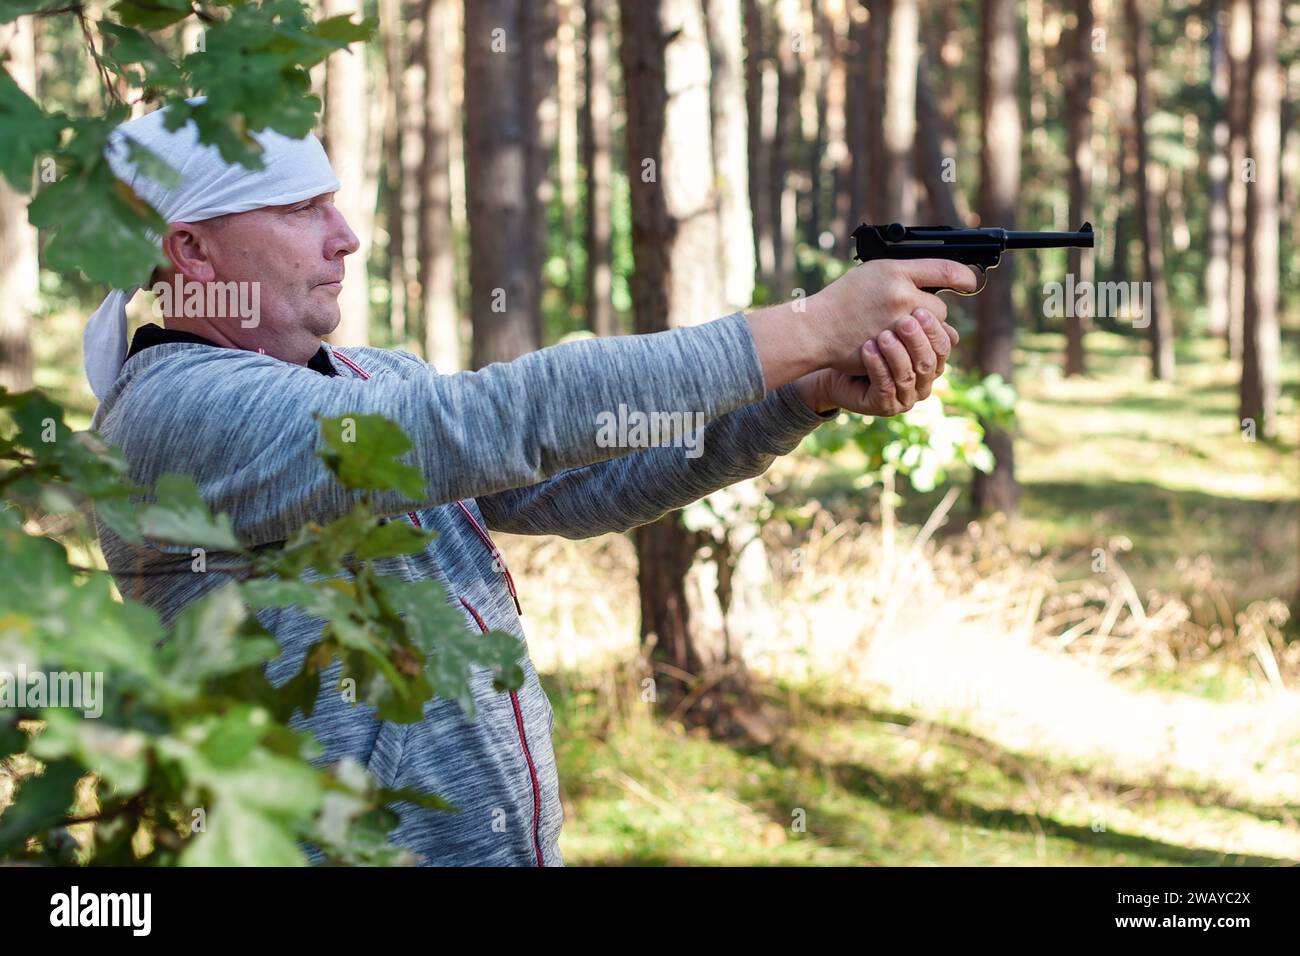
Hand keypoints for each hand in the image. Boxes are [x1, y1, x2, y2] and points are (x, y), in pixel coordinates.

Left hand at [794, 309, 957, 416]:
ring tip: (883, 335)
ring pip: (909, 375)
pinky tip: (868, 349)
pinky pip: (885, 386)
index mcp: (932, 360)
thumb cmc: (865, 334)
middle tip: (905, 320)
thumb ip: (914, 309)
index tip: (920, 309)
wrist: (833, 357)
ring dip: (897, 353)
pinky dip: (877, 366)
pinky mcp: (885, 406)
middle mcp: (923, 381)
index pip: (945, 345)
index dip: (934, 329)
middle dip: (917, 341)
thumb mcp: (890, 315)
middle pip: (930, 362)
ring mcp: (906, 397)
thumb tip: (941, 294)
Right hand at [804, 258, 976, 374]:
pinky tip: (898, 345)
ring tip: (903, 331)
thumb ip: (905, 274)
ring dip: (924, 334)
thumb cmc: (843, 298)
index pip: (944, 269)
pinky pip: (918, 350)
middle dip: (931, 315)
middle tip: (912, 316)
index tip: (970, 282)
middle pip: (940, 308)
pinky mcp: (893, 348)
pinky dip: (912, 349)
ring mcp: (897, 324)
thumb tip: (937, 279)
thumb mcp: (873, 272)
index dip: (964, 276)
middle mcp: (900, 295)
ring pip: (931, 332)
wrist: (817, 328)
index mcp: (895, 271)